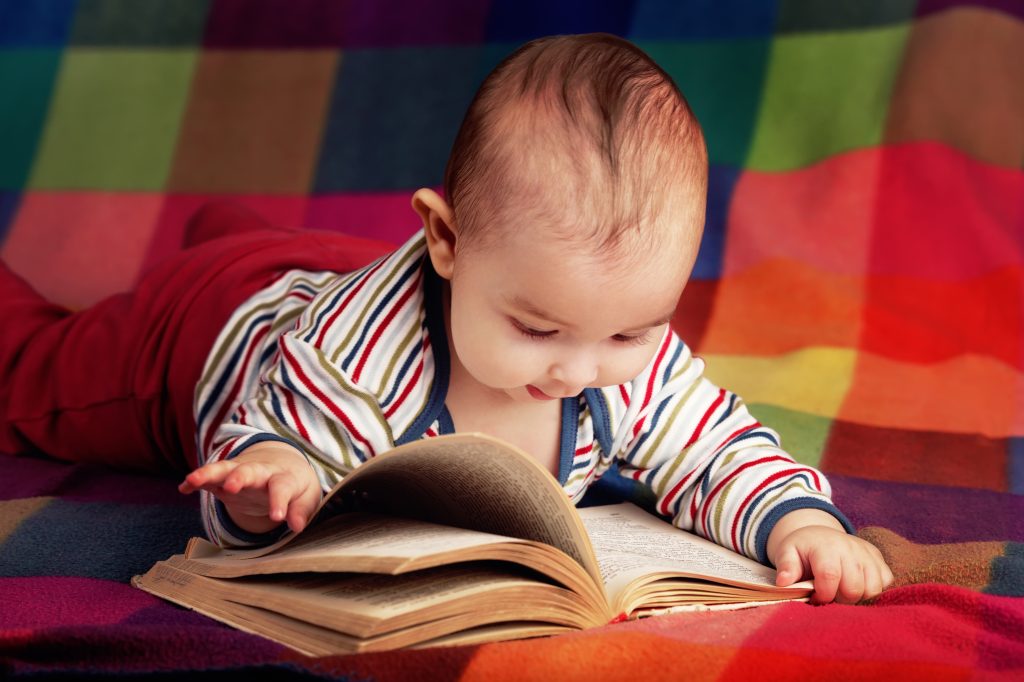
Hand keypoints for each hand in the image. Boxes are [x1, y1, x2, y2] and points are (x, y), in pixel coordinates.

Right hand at [178, 441, 321, 534]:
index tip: (278, 517)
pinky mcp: (225, 478)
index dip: (280, 501)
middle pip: (250, 471)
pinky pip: (209, 476)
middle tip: (232, 487)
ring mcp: (241, 472)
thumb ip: (301, 511)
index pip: (282, 487)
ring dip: (209, 473)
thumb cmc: (297, 487)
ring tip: (193, 480)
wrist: (285, 466)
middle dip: (240, 477)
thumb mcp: (306, 498)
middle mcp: (260, 472)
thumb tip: (297, 526)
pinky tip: (183, 488)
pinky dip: (196, 480)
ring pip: (224, 469)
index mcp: (284, 478)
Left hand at [767, 509, 893, 603]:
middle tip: (829, 598)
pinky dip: (873, 592)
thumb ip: (786, 567)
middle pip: (854, 587)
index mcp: (826, 546)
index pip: (830, 576)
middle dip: (840, 600)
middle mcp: (850, 547)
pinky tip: (857, 589)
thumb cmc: (802, 549)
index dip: (823, 595)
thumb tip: (783, 583)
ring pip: (873, 589)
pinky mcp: (879, 559)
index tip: (815, 599)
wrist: (819, 536)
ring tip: (842, 594)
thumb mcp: (787, 552)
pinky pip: (886, 583)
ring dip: (858, 599)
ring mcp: (867, 553)